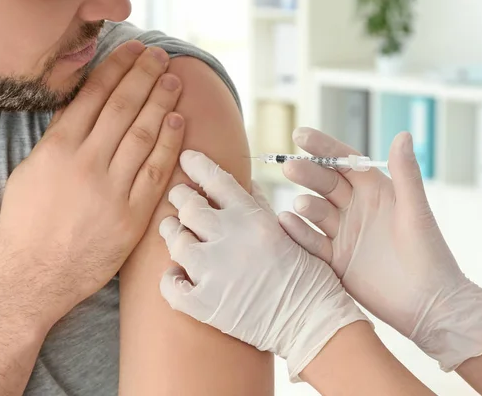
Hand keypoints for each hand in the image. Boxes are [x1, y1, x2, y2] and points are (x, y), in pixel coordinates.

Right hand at [0, 41, 185, 326]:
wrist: (33, 277)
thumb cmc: (25, 225)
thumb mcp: (29, 171)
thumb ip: (58, 139)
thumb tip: (83, 109)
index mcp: (56, 148)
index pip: (93, 95)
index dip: (117, 69)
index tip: (133, 50)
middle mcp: (85, 163)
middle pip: (122, 107)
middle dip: (144, 76)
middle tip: (160, 56)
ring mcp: (111, 189)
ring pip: (142, 134)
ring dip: (161, 103)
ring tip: (173, 80)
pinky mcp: (131, 215)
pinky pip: (155, 172)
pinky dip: (168, 144)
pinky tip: (178, 121)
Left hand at [158, 150, 368, 380]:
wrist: (311, 323)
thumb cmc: (306, 276)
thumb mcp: (288, 232)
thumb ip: (260, 206)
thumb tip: (244, 184)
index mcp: (251, 217)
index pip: (216, 179)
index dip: (197, 164)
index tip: (185, 158)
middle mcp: (229, 238)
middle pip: (188, 205)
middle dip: (179, 196)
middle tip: (178, 197)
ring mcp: (213, 271)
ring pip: (174, 239)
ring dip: (171, 231)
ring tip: (173, 230)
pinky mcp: (204, 303)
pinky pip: (170, 284)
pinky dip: (170, 277)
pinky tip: (176, 274)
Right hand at [280, 127, 481, 370]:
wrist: (429, 304)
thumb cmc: (430, 254)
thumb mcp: (416, 210)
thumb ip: (406, 174)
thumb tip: (403, 135)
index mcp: (375, 191)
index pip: (345, 162)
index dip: (323, 147)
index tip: (300, 135)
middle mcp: (356, 208)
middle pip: (325, 183)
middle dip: (308, 173)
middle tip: (290, 167)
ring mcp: (343, 233)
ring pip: (316, 212)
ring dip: (305, 205)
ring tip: (301, 204)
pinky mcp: (335, 259)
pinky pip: (312, 242)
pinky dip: (298, 232)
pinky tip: (286, 223)